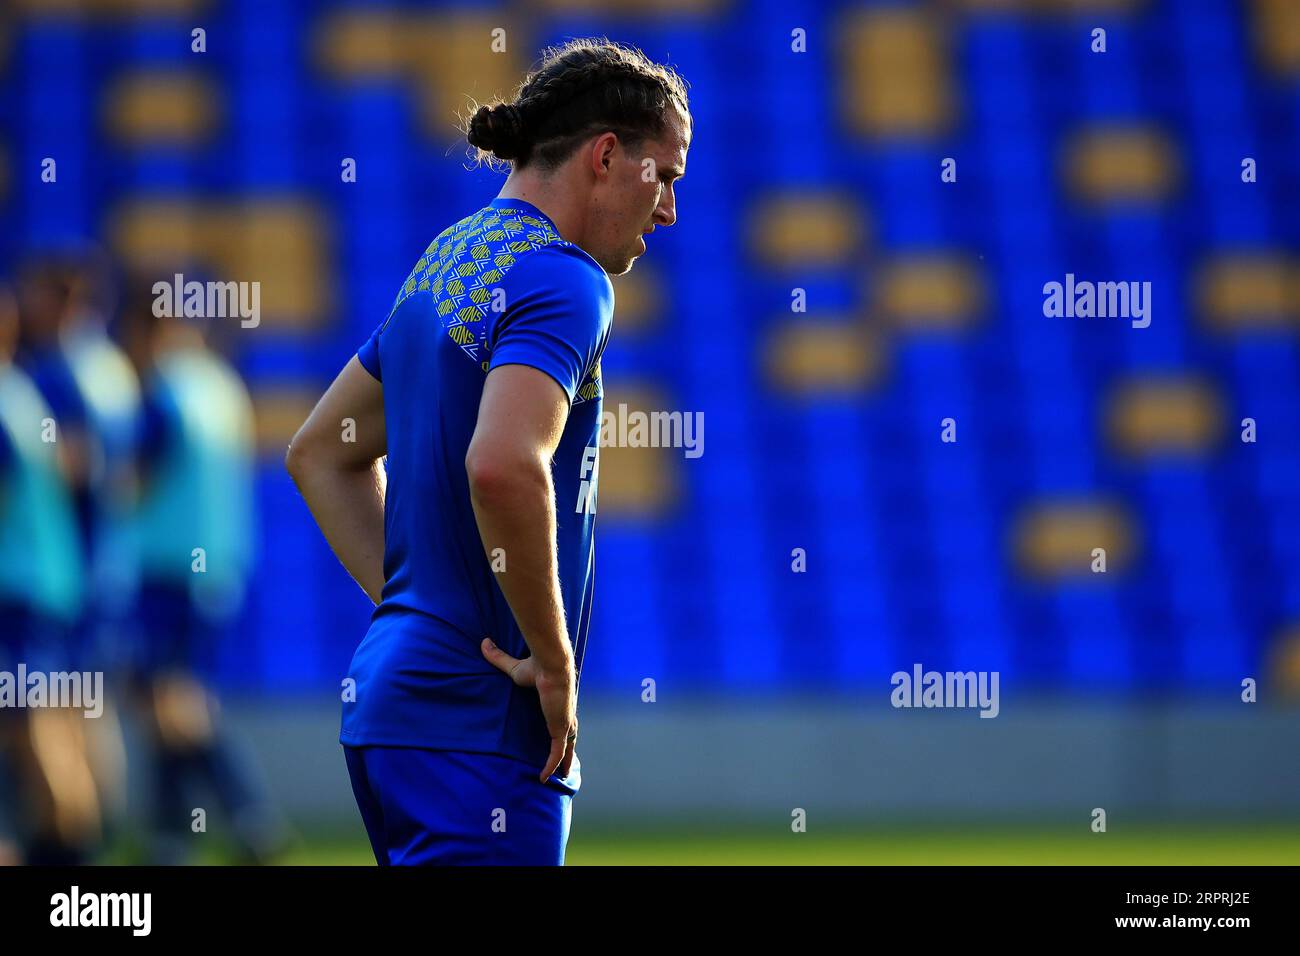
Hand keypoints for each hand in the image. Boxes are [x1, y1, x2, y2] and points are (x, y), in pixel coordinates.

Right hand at [481, 638, 576, 781]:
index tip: (559, 737)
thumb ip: (499, 658)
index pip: (562, 719)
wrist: (551, 665)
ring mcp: (564, 722)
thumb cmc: (536, 666)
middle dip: (568, 751)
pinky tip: (544, 777)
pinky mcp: (560, 728)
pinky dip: (551, 765)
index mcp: (558, 702)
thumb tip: (483, 642)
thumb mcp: (514, 667)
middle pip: (569, 736)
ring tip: (559, 776)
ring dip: (564, 762)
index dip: (562, 729)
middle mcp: (564, 713)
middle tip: (565, 764)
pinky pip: (556, 753)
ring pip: (567, 748)